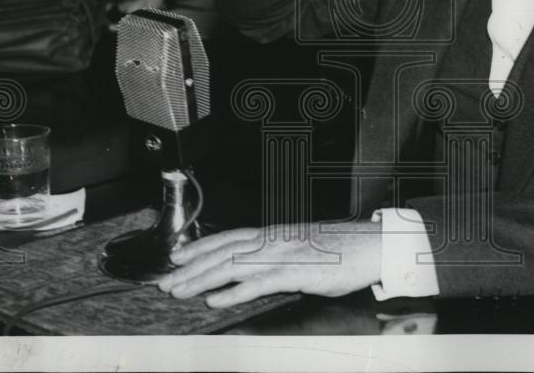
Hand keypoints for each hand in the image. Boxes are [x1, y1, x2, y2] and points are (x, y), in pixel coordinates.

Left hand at [157, 220, 381, 307]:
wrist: (369, 246)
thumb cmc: (340, 249)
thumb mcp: (301, 248)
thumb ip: (276, 257)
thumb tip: (255, 270)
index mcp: (273, 234)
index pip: (227, 238)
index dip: (199, 246)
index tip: (176, 255)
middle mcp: (272, 241)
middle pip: (222, 253)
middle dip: (190, 268)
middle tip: (164, 281)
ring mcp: (281, 256)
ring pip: (232, 267)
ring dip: (201, 280)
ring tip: (178, 290)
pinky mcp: (294, 273)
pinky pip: (257, 284)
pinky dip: (233, 292)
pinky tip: (215, 300)